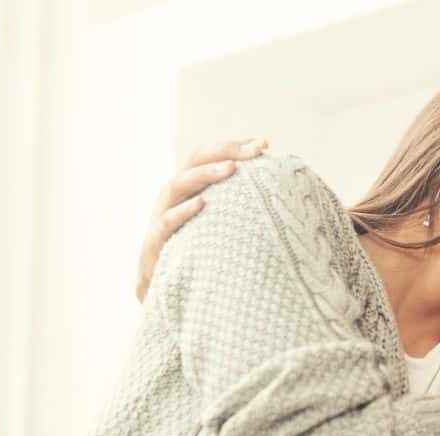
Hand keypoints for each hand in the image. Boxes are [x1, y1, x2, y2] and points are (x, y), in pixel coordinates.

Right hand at [136, 138, 268, 301]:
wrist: (164, 288)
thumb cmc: (199, 253)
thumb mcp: (220, 226)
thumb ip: (240, 208)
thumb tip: (284, 200)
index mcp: (191, 187)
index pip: (211, 156)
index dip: (235, 147)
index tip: (264, 144)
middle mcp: (175, 195)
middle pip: (194, 160)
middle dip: (225, 152)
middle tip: (254, 150)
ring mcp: (162, 215)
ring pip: (179, 184)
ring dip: (205, 174)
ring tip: (231, 168)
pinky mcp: (156, 241)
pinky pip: (167, 221)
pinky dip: (183, 211)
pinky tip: (202, 203)